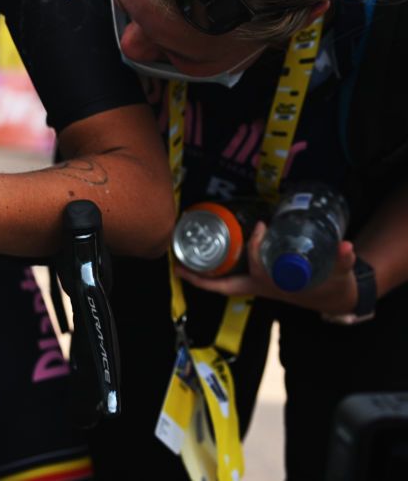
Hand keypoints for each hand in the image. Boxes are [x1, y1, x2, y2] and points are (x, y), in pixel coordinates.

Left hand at [176, 222, 358, 314]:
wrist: (334, 298)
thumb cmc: (331, 286)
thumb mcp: (338, 273)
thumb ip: (342, 260)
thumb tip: (346, 246)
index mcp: (274, 284)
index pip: (257, 264)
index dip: (256, 245)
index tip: (262, 226)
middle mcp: (259, 286)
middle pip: (223, 285)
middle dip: (200, 278)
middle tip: (177, 266)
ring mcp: (255, 286)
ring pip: (222, 282)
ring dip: (201, 274)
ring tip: (178, 262)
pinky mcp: (256, 282)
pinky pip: (228, 278)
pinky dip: (213, 271)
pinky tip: (201, 258)